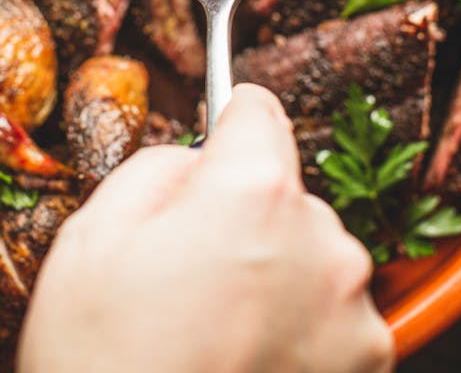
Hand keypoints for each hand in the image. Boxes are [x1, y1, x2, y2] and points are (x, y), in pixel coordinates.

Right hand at [17, 83, 394, 372]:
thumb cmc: (104, 357)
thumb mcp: (93, 234)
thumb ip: (161, 165)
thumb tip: (199, 159)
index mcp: (252, 191)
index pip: (258, 111)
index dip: (227, 126)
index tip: (215, 147)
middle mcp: (321, 238)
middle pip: (286, 191)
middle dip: (246, 214)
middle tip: (190, 271)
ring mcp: (351, 306)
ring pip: (313, 252)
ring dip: (279, 271)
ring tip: (219, 327)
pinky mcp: (366, 360)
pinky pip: (334, 311)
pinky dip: (302, 325)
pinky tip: (250, 357)